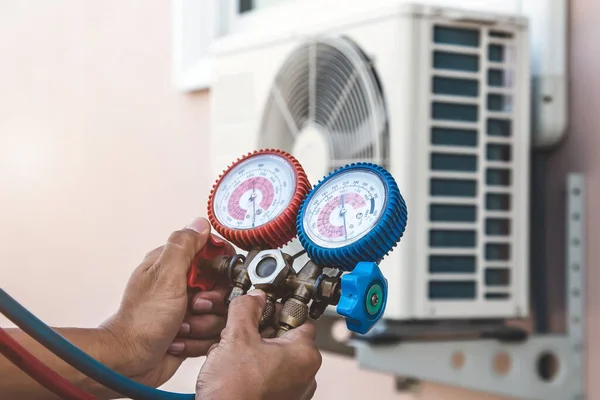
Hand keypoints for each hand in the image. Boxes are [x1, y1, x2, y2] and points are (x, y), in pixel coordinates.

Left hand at [99, 217, 233, 387]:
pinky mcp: (192, 330)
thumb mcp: (165, 276)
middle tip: (193, 305)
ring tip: (183, 326)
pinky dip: (199, 341)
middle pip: (222, 286)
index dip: (220, 268)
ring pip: (220, 312)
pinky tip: (180, 340)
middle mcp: (181, 285)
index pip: (212, 254)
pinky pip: (214, 333)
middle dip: (212, 302)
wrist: (129, 362)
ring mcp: (186, 308)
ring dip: (203, 324)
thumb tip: (199, 224)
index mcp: (173, 265)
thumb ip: (183, 246)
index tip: (213, 281)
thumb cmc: (140, 322)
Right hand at [196, 289, 321, 399]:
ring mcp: (294, 392)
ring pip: (272, 357)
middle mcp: (306, 374)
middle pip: (284, 337)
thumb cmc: (236, 392)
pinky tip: (232, 372)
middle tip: (239, 332)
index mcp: (305, 354)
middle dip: (258, 332)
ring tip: (231, 355)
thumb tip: (253, 297)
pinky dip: (251, 370)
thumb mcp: (236, 337)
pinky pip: (267, 377)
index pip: (299, 318)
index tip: (260, 308)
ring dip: (251, 351)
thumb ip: (246, 309)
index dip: (276, 309)